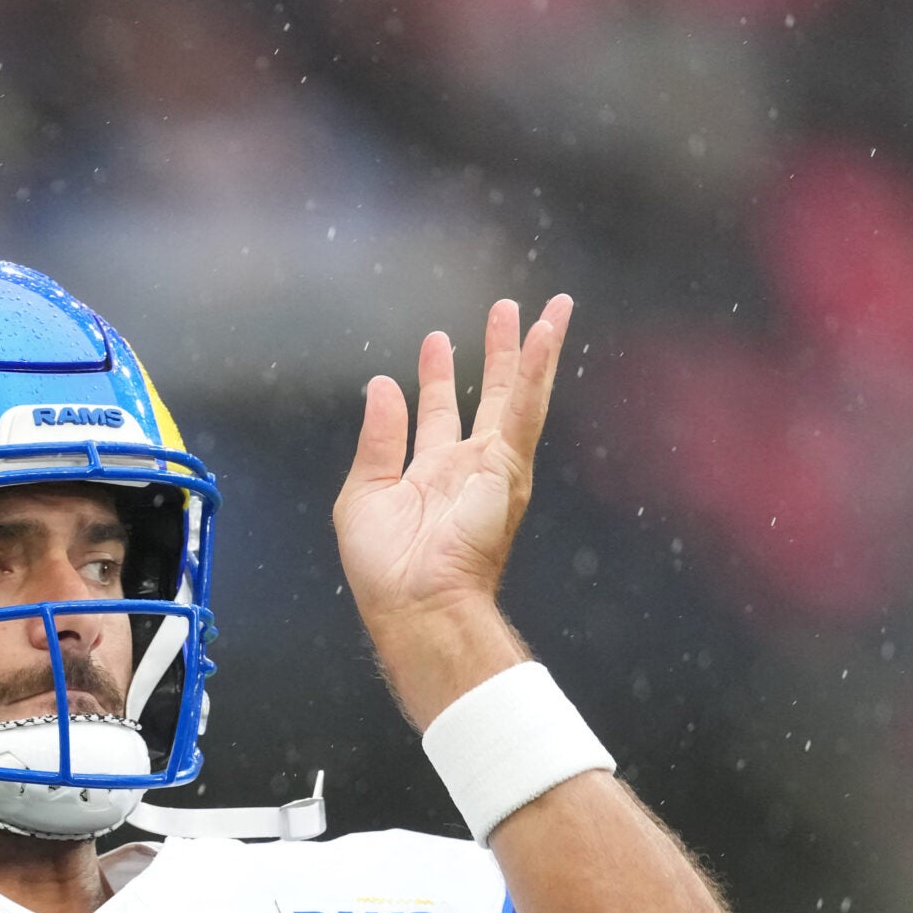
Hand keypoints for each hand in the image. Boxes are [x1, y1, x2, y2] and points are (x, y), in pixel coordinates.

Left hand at [334, 295, 571, 632]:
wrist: (415, 603)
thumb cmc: (385, 568)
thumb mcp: (364, 493)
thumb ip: (378, 438)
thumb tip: (381, 386)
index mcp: (431, 474)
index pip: (439, 413)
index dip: (438, 377)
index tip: (435, 342)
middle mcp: (467, 467)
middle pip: (490, 397)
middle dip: (497, 353)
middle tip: (503, 309)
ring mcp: (494, 467)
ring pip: (521, 396)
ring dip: (534, 351)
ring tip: (548, 309)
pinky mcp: (510, 469)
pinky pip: (527, 411)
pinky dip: (538, 371)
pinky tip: (547, 334)